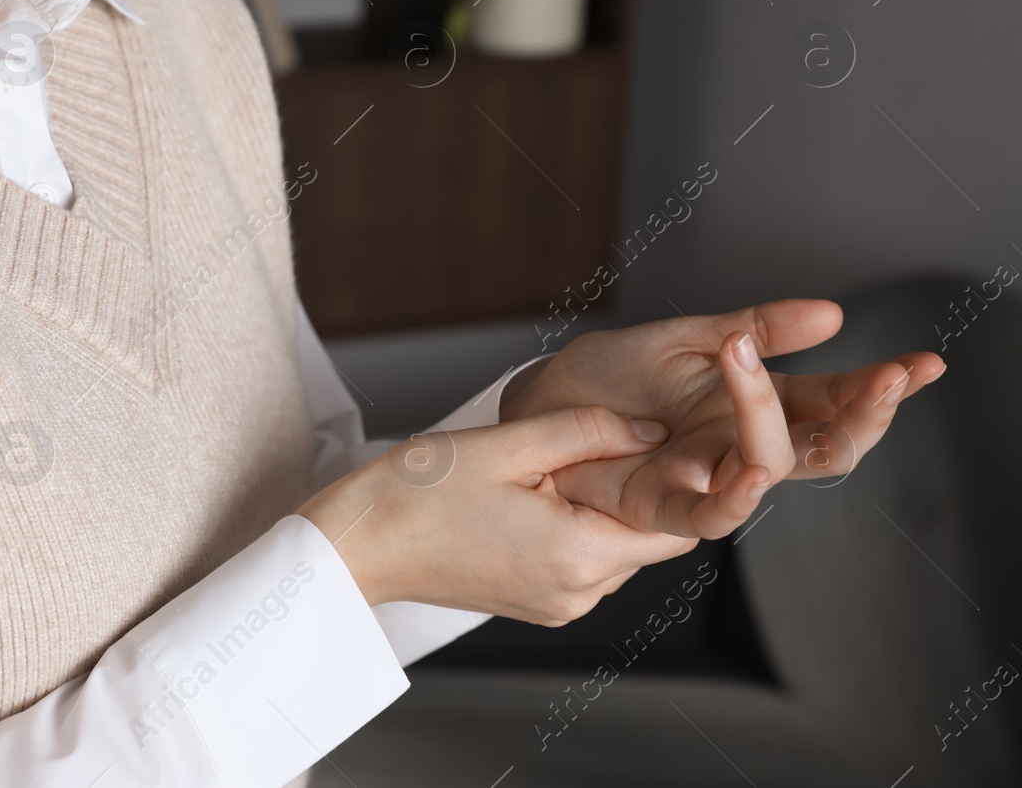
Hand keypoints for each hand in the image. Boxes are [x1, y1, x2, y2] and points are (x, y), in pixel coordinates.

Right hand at [297, 406, 696, 624]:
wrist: (356, 545)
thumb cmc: (416, 496)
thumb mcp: (506, 443)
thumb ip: (587, 430)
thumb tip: (649, 429)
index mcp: (578, 556)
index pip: (677, 527)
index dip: (678, 480)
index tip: (666, 438)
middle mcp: (577, 594)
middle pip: (647, 538)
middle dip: (636, 489)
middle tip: (604, 438)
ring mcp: (556, 605)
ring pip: (615, 548)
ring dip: (602, 507)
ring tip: (559, 463)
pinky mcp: (535, 604)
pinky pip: (581, 562)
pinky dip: (575, 527)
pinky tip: (537, 493)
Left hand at [500, 300, 944, 538]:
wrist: (538, 403)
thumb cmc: (609, 377)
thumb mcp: (686, 338)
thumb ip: (755, 327)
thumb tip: (831, 313)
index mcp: (753, 403)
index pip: (833, 400)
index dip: (881, 387)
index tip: (927, 364)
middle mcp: (740, 445)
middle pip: (825, 446)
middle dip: (866, 415)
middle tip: (891, 379)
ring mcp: (707, 478)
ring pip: (777, 470)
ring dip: (802, 431)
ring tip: (820, 383)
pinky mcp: (662, 506)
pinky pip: (712, 513)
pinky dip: (738, 493)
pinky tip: (757, 462)